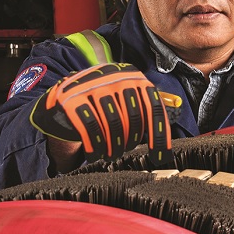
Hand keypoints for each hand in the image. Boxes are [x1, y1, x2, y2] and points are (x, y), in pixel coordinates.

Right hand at [30, 63, 171, 164]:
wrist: (66, 94)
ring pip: (112, 123)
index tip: (160, 157)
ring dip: (114, 146)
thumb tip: (166, 148)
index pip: (154, 107)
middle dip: (132, 141)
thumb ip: (148, 112)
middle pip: (133, 117)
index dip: (159, 135)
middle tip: (126, 151)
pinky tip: (95, 154)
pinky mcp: (72, 98)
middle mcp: (116, 77)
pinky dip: (95, 145)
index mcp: (135, 77)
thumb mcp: (128, 98)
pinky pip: (90, 127)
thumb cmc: (105, 103)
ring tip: (111, 154)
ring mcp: (92, 85)